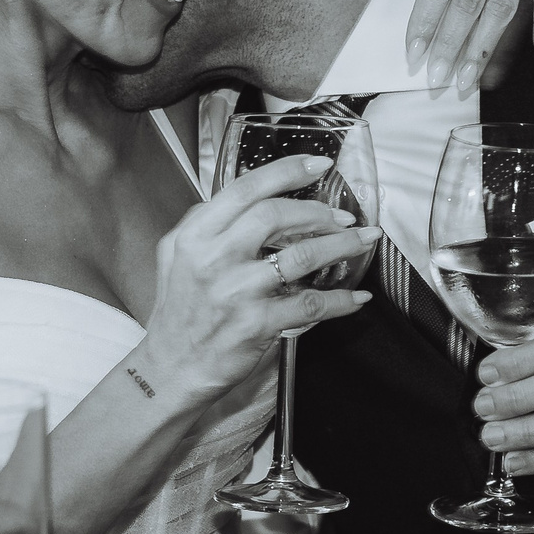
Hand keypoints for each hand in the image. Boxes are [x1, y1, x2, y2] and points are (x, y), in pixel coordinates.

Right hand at [138, 155, 376, 392]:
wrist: (170, 369)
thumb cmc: (179, 314)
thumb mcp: (176, 257)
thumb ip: (206, 224)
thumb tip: (248, 198)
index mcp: (194, 236)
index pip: (245, 189)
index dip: (287, 171)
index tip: (319, 164)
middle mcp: (212, 259)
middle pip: (275, 215)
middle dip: (318, 211)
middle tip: (344, 215)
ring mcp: (235, 292)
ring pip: (301, 256)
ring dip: (341, 245)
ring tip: (362, 240)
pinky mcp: (255, 324)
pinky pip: (309, 304)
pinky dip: (340, 300)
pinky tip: (356, 297)